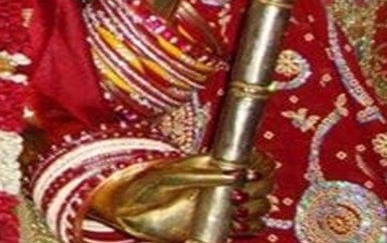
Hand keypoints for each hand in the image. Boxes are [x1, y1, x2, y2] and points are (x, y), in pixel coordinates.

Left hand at [89, 153, 274, 241]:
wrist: (124, 209)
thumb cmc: (140, 185)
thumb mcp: (169, 175)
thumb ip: (201, 175)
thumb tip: (237, 172)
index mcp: (212, 163)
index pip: (253, 159)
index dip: (261, 166)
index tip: (252, 174)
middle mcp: (221, 183)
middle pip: (262, 184)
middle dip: (259, 190)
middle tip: (239, 197)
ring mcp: (221, 205)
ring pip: (260, 207)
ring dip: (256, 209)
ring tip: (235, 212)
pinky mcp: (218, 226)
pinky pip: (250, 227)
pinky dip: (251, 227)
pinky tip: (235, 224)